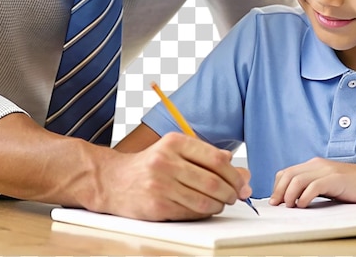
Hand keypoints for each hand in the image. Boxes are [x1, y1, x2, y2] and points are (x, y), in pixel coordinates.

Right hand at [103, 132, 251, 220]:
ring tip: (222, 203)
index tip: (242, 182)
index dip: (234, 173)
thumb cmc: (151, 164)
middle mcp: (167, 161)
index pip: (216, 158)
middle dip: (231, 192)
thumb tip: (241, 172)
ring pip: (204, 199)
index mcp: (175, 142)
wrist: (113, 180)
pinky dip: (204, 213)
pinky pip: (190, 213)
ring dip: (220, 204)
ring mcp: (160, 184)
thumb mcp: (176, 150)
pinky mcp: (157, 206)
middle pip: (212, 180)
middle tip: (237, 196)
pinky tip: (205, 209)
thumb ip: (207, 157)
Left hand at [269, 157, 355, 208]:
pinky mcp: (335, 179)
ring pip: (297, 179)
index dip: (278, 186)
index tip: (276, 201)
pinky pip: (314, 186)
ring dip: (289, 194)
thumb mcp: (329, 184)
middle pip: (288, 174)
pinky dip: (304, 196)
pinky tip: (302, 205)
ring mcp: (327, 170)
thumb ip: (313, 187)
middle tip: (277, 205)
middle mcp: (318, 165)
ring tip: (289, 206)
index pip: (287, 172)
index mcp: (314, 165)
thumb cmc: (354, 186)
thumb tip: (294, 201)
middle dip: (279, 191)